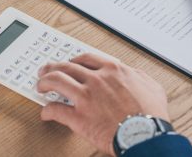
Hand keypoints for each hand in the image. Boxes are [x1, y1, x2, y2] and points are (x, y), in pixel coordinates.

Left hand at [37, 54, 168, 155]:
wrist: (145, 134)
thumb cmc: (150, 112)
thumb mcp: (151, 85)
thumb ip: (138, 76)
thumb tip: (133, 74)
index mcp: (113, 70)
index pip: (87, 58)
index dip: (74, 60)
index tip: (70, 63)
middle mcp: (97, 79)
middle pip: (67, 67)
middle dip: (53, 67)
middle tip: (47, 70)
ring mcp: (86, 97)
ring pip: (56, 82)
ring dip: (45, 82)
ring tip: (40, 86)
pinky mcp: (79, 117)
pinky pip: (56, 110)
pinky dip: (47, 110)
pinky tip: (46, 112)